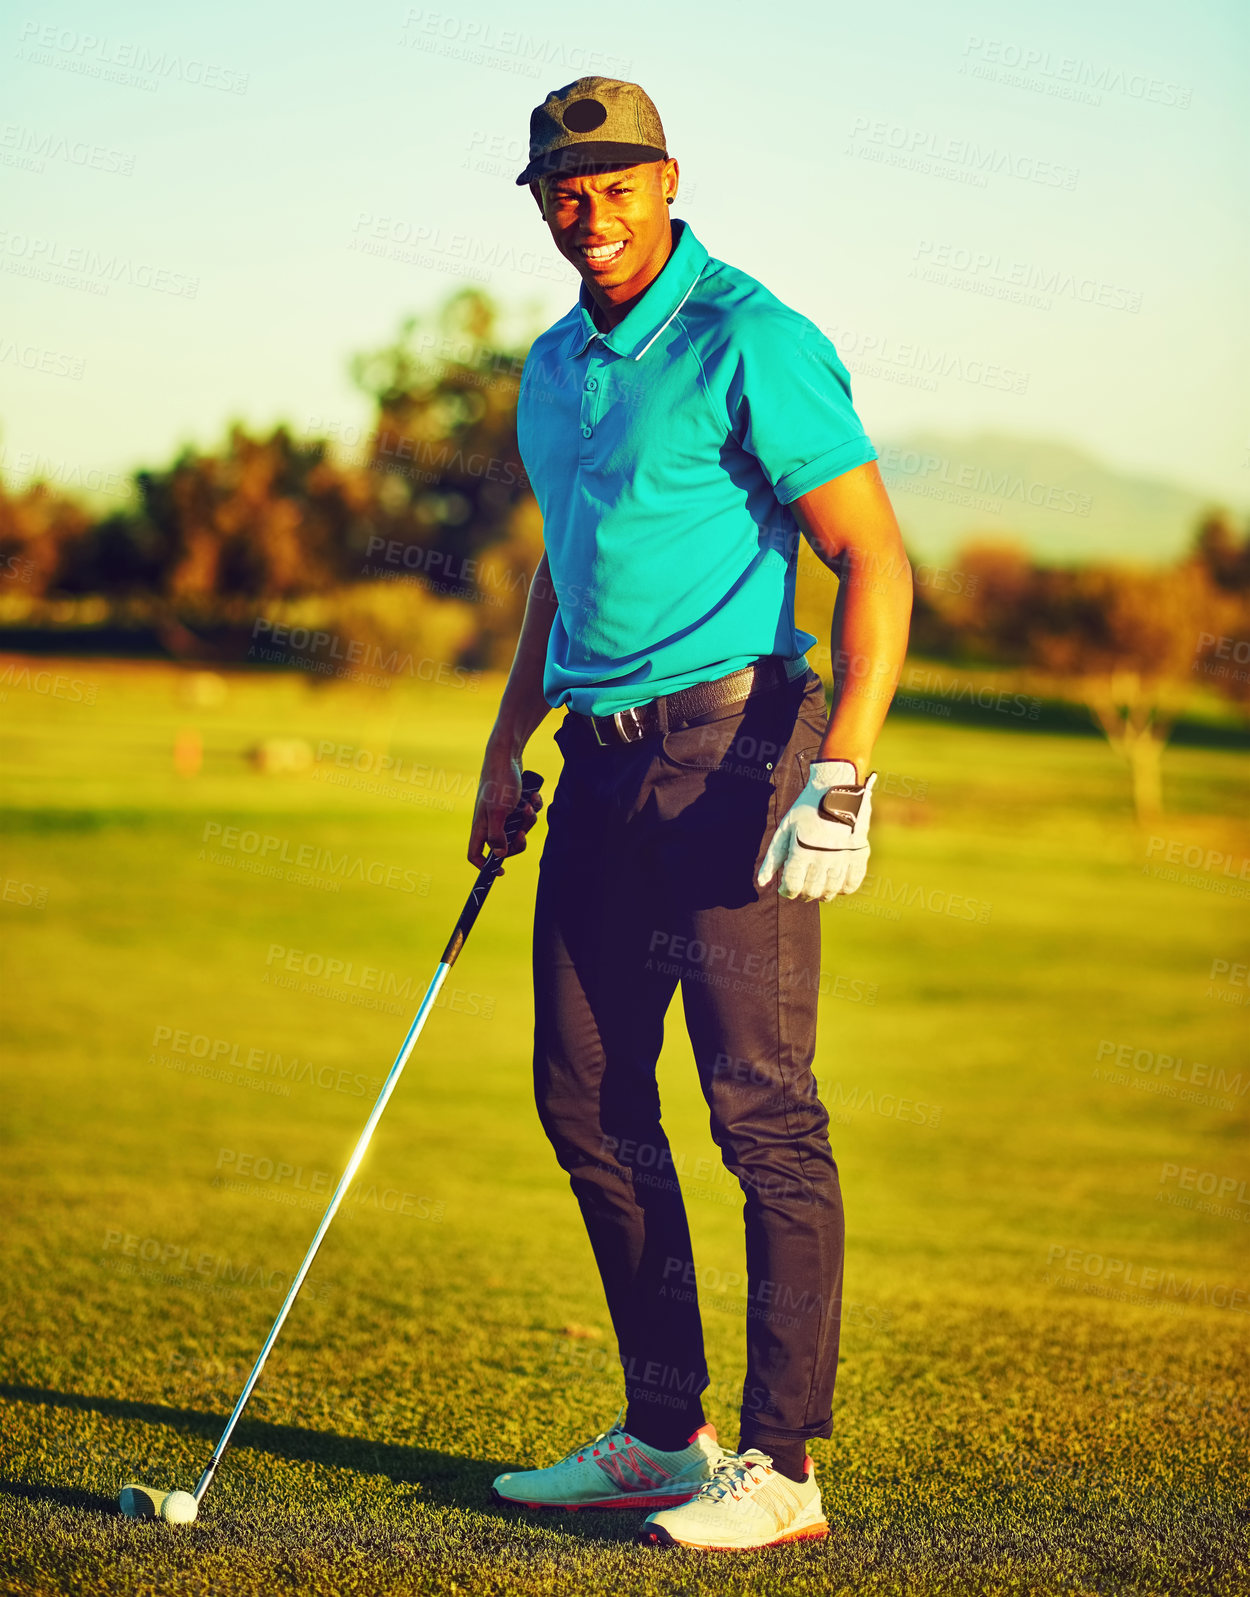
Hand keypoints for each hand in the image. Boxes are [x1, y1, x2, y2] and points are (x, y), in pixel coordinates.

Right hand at [467, 748, 543, 873]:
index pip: (475, 853)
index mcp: (480, 825)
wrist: (508, 753)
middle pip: (503, 844)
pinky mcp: (513, 801)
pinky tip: (534, 795)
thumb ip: (497, 835)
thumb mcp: (499, 811)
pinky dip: (533, 806)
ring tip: (529, 806)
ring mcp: (502, 811)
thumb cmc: (499, 782)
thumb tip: (499, 855)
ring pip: (518, 828)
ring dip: (528, 820)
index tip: (501, 872)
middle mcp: (490, 820)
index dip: (485, 865)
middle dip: (518, 840)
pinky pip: (526, 813)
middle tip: (524, 832)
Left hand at [757, 760, 875, 901]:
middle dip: (802, 893)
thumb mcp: (785, 829)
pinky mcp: (859, 854)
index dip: (786, 891)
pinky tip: (835, 882)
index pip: (792, 886)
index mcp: (802, 849)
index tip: (785, 887)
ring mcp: (843, 856)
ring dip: (821, 893)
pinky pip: (852, 884)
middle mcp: (823, 856)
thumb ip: (773, 858)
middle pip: (811, 891)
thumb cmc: (806, 809)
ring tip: (816, 885)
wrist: (836, 787)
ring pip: (831, 890)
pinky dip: (842, 889)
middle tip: (800, 886)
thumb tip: (763, 883)